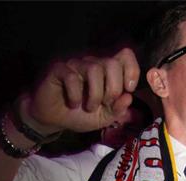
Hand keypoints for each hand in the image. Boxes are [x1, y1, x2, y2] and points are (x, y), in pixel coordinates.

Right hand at [18, 48, 139, 134]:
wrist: (54, 119)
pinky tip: (73, 103)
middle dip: (113, 89)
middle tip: (106, 104)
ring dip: (95, 94)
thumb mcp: (104, 118)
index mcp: (107, 72)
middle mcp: (93, 64)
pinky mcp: (59, 70)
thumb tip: (129, 98)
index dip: (131, 70)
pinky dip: (76, 94)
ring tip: (89, 107)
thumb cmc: (80, 114)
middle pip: (112, 63)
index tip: (128, 89)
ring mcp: (76, 65)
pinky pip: (72, 76)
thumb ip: (118, 110)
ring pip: (94, 69)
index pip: (125, 56)